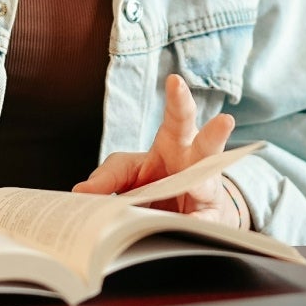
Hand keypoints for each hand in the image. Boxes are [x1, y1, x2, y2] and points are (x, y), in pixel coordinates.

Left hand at [72, 73, 244, 227]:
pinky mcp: (207, 219)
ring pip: (208, 185)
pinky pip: (201, 223)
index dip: (178, 99)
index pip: (177, 118)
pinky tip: (190, 224)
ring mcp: (205, 191)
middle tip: (224, 122)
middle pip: (206, 145)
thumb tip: (81, 191)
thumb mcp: (127, 172)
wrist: (178, 215)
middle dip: (215, 134)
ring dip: (205, 184)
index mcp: (175, 143)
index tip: (175, 81)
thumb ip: (107, 177)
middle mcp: (195, 163)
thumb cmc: (155, 183)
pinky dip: (193, 224)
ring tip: (199, 183)